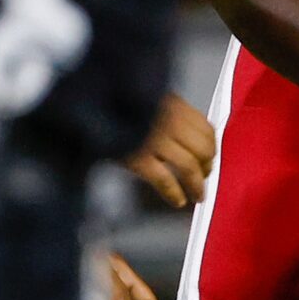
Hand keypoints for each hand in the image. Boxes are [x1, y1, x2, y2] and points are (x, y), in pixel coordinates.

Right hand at [125, 91, 215, 208]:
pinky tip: (178, 201)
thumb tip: (187, 136)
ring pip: (189, 168)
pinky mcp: (138, 157)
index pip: (208, 129)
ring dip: (197, 186)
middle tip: (204, 176)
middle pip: (203, 150)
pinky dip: (174, 193)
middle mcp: (169, 121)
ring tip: (198, 196)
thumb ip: (168, 113)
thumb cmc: (117, 104)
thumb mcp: (148, 99)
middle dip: (207, 167)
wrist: (86, 104)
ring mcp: (155, 140)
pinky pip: (165, 180)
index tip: (209, 157)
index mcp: (174, 105)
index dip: (211, 147)